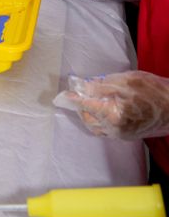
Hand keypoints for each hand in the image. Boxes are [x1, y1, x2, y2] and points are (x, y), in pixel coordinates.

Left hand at [54, 71, 168, 139]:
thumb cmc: (153, 90)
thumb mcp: (125, 81)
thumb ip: (100, 85)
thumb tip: (82, 87)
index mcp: (113, 115)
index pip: (86, 105)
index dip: (73, 98)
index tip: (64, 94)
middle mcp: (115, 129)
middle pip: (88, 120)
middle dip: (80, 107)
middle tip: (78, 93)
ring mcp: (122, 135)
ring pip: (96, 127)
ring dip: (89, 115)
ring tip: (89, 100)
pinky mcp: (128, 135)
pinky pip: (106, 130)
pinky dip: (99, 120)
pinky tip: (102, 108)